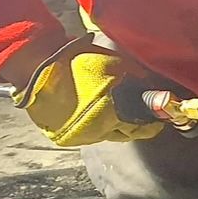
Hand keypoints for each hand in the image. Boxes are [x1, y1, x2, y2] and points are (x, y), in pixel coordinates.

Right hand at [11, 37, 163, 146]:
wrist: (38, 68)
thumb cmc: (79, 61)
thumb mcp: (116, 65)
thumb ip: (137, 79)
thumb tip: (152, 90)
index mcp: (112, 114)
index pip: (141, 127)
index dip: (152, 121)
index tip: (158, 117)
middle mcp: (97, 131)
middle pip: (126, 134)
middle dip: (135, 125)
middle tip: (141, 115)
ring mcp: (81, 136)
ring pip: (108, 135)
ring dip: (115, 126)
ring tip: (117, 111)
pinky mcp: (66, 137)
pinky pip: (90, 134)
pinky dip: (96, 126)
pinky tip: (97, 113)